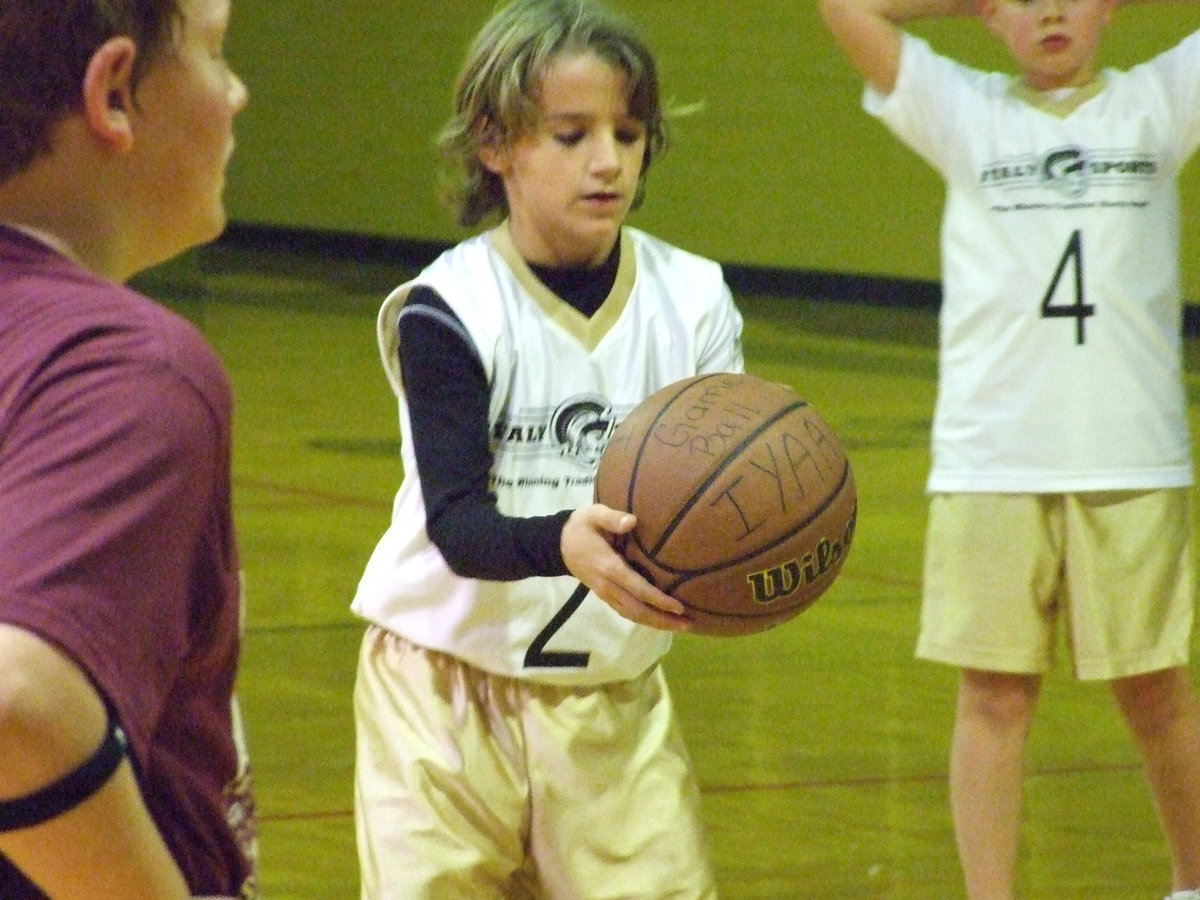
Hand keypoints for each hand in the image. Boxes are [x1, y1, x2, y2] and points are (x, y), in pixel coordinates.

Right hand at [561, 504, 691, 631]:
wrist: (557, 544)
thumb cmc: (581, 527)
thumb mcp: (594, 515)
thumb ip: (613, 518)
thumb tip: (632, 521)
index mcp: (608, 567)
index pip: (638, 588)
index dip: (659, 600)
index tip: (679, 607)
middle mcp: (608, 586)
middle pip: (638, 610)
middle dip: (663, 619)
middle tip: (688, 624)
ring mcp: (605, 594)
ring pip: (632, 615)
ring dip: (656, 623)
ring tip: (680, 626)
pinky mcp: (605, 596)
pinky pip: (627, 612)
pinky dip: (644, 619)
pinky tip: (660, 621)